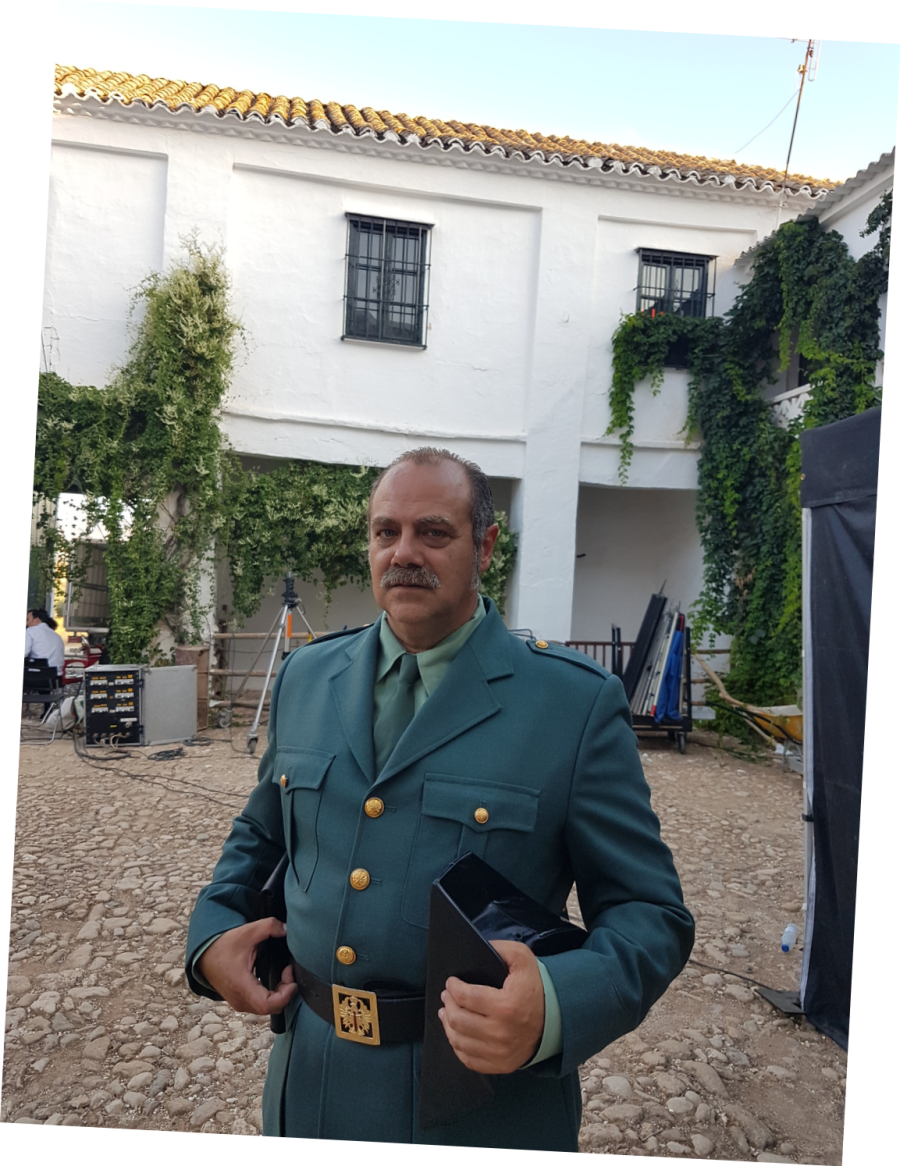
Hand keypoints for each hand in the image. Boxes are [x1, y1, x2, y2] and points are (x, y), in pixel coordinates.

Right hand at [197, 917, 296, 1015]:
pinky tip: (277, 980)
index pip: (267, 1004)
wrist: (204, 954)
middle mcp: (240, 1000)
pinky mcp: (240, 1001)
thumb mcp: (247, 932)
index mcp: (241, 986)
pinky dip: (273, 996)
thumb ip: (269, 926)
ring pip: (267, 1009)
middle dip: (286, 992)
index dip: (285, 995)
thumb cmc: (224, 945)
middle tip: (288, 972)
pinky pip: (261, 1005)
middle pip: (271, 1008)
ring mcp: (239, 1003)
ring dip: (280, 994)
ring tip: (284, 974)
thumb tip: (287, 929)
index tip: (292, 979)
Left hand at [438, 940, 544, 1073]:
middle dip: (448, 1004)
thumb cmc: (534, 987)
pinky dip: (457, 1045)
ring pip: (459, 1040)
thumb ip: (500, 948)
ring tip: (446, 1012)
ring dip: (448, 1024)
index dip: (454, 988)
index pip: (467, 997)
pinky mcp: (500, 1065)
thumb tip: (478, 948)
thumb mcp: (522, 958)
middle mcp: (501, 1033)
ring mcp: (499, 1053)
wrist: (554, 1020)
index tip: (451, 982)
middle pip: (458, 1020)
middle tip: (447, 995)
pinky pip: (468, 1059)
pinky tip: (456, 1032)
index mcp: (506, 1006)